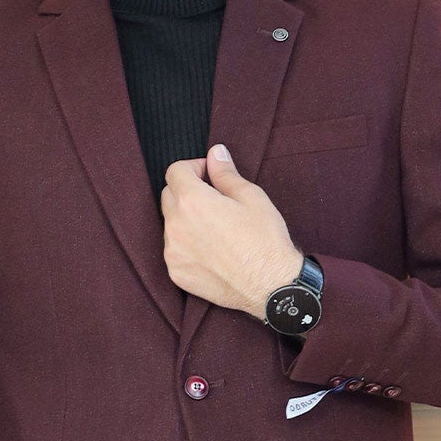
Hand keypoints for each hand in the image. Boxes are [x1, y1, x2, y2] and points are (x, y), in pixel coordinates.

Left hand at [161, 142, 303, 317]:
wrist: (271, 287)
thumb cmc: (265, 240)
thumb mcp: (251, 197)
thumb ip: (225, 173)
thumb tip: (215, 153)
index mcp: (192, 201)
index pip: (175, 171)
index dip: (193, 168)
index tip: (208, 175)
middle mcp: (176, 226)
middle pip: (168, 195)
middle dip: (186, 191)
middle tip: (213, 200)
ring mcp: (173, 252)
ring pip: (170, 224)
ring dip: (186, 220)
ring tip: (215, 230)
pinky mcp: (177, 273)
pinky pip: (174, 250)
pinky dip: (186, 245)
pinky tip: (211, 250)